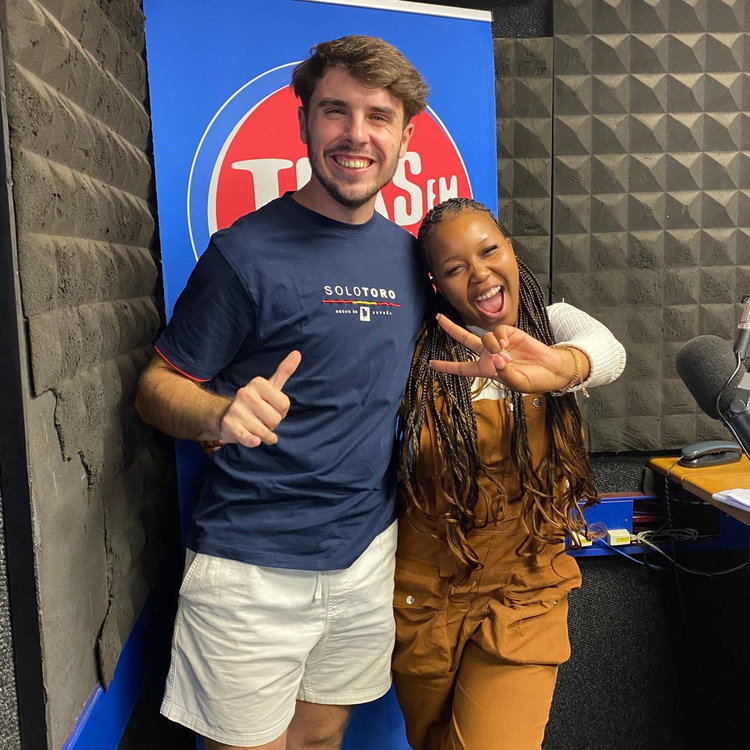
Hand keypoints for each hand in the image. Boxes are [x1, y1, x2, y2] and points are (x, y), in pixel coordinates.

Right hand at [216, 350, 301, 447]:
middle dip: (272, 424)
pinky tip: (254, 440)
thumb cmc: (255, 402)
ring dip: (264, 435)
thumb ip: (284, 371)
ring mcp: (237, 409)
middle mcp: (246, 393)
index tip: (271, 408)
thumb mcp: (270, 386)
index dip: (281, 411)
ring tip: (255, 426)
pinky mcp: (230, 425)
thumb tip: (297, 353)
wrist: (226, 416)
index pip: (284, 404)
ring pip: (265, 432)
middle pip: (276, 419)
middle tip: (261, 418)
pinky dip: (253, 442)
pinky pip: (249, 439)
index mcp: (258, 383)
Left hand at [429, 314, 584, 393]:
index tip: (431, 364)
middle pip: (465, 339)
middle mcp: (489, 354)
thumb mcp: (518, 384)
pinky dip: (499, 338)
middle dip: (452, 328)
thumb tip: (496, 359)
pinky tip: (508, 345)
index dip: (446, 367)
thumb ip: (505, 374)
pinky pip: (497, 331)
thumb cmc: (534, 380)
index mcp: (486, 370)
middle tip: (438, 318)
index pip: (462, 368)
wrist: (552, 369)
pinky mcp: (510, 333)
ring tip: (505, 355)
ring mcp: (499, 343)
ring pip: (483, 337)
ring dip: (491, 345)